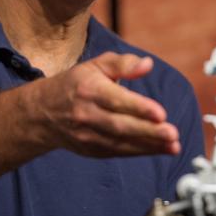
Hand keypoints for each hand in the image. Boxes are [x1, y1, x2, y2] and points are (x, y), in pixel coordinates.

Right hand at [26, 52, 180, 157]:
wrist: (42, 113)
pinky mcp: (91, 149)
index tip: (161, 113)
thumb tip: (147, 64)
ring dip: (149, 145)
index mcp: (89, 90)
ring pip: (121, 143)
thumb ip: (122, 63)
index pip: (116, 100)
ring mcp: (88, 135)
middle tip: (172, 133)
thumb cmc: (75, 84)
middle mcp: (87, 114)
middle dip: (148, 131)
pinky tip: (160, 149)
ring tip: (173, 145)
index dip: (139, 108)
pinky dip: (140, 152)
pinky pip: (118, 152)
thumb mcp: (95, 65)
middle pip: (120, 126)